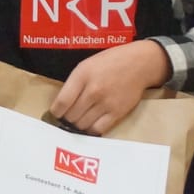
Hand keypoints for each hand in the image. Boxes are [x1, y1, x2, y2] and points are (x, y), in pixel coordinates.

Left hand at [49, 41, 169, 135]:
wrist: (139, 64)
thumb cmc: (111, 62)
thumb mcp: (86, 65)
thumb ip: (74, 83)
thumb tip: (62, 104)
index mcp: (82, 76)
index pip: (61, 102)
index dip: (55, 112)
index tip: (55, 114)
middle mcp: (93, 91)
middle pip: (71, 116)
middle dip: (67, 118)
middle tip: (68, 117)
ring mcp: (105, 103)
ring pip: (82, 125)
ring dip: (78, 125)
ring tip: (79, 121)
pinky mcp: (117, 113)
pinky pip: (98, 129)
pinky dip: (91, 130)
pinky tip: (90, 126)